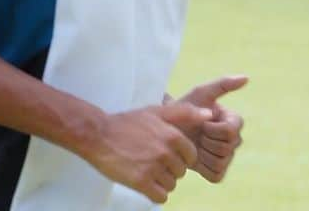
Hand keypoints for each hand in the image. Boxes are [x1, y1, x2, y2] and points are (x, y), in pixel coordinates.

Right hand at [85, 101, 210, 203]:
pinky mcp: (141, 182)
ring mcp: (153, 168)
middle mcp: (166, 152)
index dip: (181, 157)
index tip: (168, 155)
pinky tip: (145, 183)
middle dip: (171, 169)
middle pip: (181, 172)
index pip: (191, 156)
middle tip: (154, 162)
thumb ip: (185, 113)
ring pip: (171, 185)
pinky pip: (160, 197)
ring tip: (148, 171)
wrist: (99, 135)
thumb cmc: (128, 123)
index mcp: (173, 136)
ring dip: (162, 182)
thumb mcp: (157, 111)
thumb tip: (210, 115)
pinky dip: (155, 193)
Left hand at [171, 75, 247, 182]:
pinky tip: (195, 158)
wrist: (167, 132)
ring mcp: (227, 157)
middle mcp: (235, 140)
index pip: (230, 131)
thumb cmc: (184, 110)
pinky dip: (203, 168)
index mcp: (234, 121)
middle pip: (226, 147)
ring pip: (221, 161)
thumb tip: (246, 78)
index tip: (202, 122)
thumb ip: (223, 84)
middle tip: (197, 134)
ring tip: (195, 144)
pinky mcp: (218, 172)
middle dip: (206, 141)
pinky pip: (216, 174)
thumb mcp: (201, 94)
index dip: (212, 129)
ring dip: (203, 154)